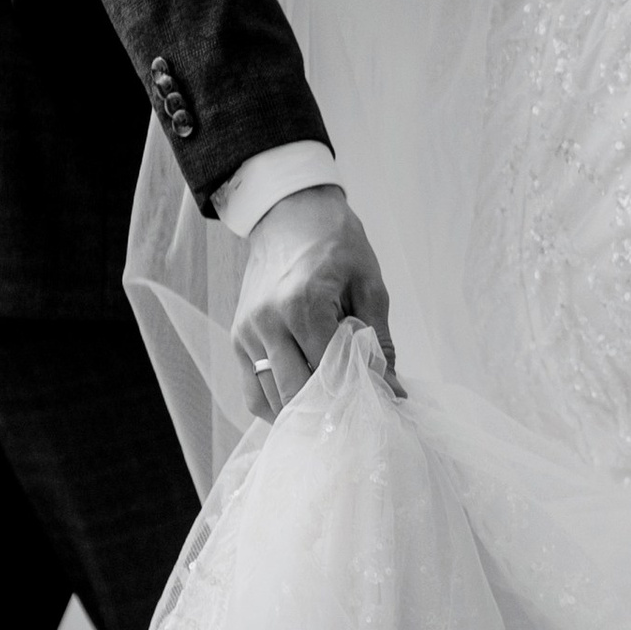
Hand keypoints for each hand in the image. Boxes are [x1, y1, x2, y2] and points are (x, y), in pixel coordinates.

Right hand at [231, 185, 398, 416]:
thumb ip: (379, 342)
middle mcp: (268, 321)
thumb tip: (393, 391)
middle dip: (328, 411)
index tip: (377, 407)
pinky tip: (302, 402)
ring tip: (330, 410)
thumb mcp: (369, 285)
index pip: (330, 373)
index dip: (355, 396)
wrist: (290, 214)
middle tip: (355, 415)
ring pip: (270, 399)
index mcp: (303, 304)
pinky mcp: (237, 337)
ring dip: (301, 412)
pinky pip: (252, 390)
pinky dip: (275, 404)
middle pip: (296, 394)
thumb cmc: (336, 245)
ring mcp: (248, 332)